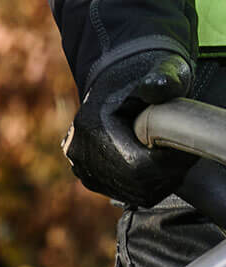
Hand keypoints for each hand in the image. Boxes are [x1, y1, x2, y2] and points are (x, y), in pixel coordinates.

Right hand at [63, 48, 194, 207]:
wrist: (119, 82)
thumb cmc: (143, 76)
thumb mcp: (161, 70)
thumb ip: (163, 79)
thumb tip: (157, 88)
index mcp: (93, 126)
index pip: (135, 165)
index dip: (167, 164)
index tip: (188, 151)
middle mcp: (80, 152)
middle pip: (131, 183)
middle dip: (164, 175)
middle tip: (186, 158)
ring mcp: (82, 167)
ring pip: (128, 192)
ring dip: (156, 182)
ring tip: (174, 160)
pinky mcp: (89, 177)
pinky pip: (122, 192)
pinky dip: (144, 185)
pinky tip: (158, 166)